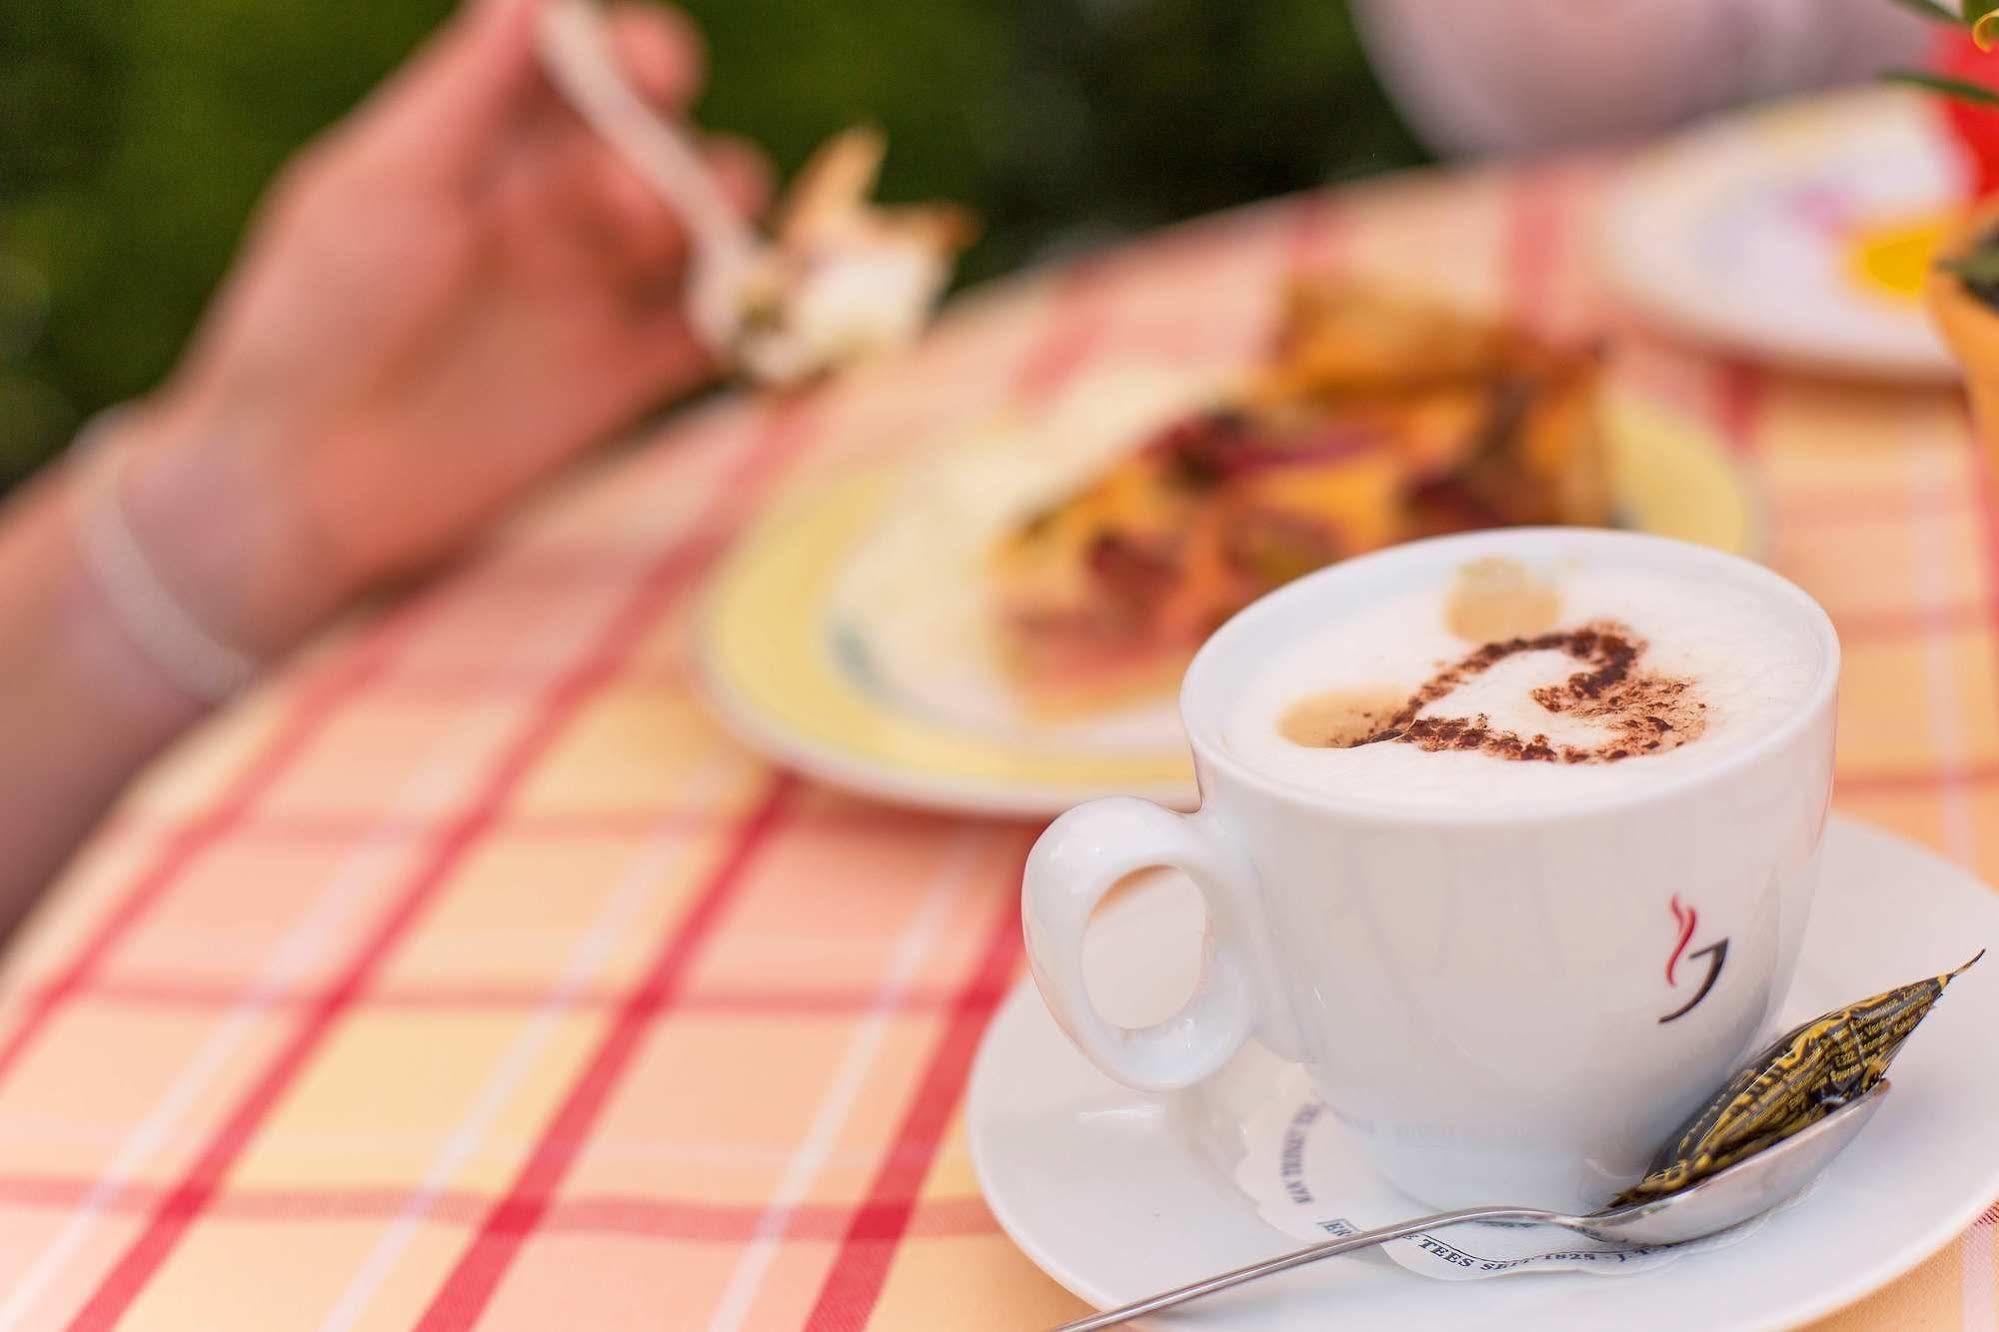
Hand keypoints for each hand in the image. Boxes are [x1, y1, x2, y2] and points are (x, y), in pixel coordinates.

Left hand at [111, 0, 765, 655]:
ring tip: (671, 257)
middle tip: (622, 204)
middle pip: (670, 143)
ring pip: (712, 227)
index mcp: (495, 144)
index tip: (650, 74)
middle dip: (674, 154)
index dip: (641, 57)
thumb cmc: (314, 319)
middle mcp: (558, 206)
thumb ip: (466, 96)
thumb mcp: (381, 190)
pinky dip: (758, 314)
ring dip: (721, 223)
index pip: (599, 68)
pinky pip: (721, 331)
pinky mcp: (627, 381)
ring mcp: (598, 292)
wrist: (306, 486)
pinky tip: (761, 311)